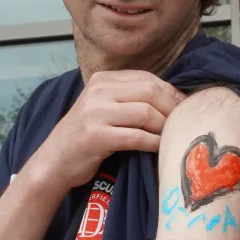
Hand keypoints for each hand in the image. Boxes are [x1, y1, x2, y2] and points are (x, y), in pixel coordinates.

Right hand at [29, 70, 185, 191]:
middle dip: (172, 108)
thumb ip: (132, 98)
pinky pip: (136, 136)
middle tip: (184, 123)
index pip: (147, 78)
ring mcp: (95, 112)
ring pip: (146, 113)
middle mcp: (98, 91)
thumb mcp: (106, 107)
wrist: (54, 161)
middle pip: (150, 92)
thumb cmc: (88, 136)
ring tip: (173, 136)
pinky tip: (162, 148)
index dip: (171, 92)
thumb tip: (176, 98)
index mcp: (103, 79)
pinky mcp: (95, 136)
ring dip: (165, 127)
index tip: (185, 106)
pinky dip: (154, 143)